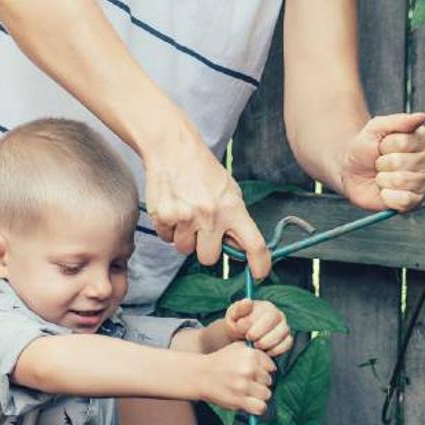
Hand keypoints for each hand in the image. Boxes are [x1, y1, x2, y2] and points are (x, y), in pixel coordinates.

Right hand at [144, 126, 271, 277]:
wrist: (173, 150)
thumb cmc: (204, 172)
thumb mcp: (230, 191)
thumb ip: (236, 219)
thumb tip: (238, 248)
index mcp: (233, 209)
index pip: (255, 244)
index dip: (260, 264)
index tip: (259, 274)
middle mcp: (210, 216)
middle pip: (209, 258)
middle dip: (206, 249)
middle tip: (203, 230)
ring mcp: (185, 218)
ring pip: (185, 250)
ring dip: (186, 238)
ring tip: (187, 214)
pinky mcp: (164, 217)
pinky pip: (167, 238)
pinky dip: (170, 229)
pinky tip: (174, 208)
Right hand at [198, 345, 275, 415]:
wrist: (200, 375)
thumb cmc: (220, 362)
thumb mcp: (238, 348)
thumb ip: (256, 352)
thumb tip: (273, 366)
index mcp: (250, 354)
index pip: (271, 367)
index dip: (263, 371)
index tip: (254, 372)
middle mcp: (248, 369)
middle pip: (269, 381)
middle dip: (260, 383)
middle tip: (248, 383)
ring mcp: (243, 385)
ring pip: (266, 394)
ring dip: (258, 395)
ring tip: (248, 392)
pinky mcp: (238, 400)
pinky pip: (260, 407)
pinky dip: (258, 407)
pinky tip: (250, 403)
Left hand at [221, 299, 291, 356]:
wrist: (237, 339)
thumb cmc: (236, 325)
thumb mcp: (232, 316)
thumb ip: (239, 309)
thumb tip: (248, 301)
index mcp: (267, 307)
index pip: (269, 314)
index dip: (257, 324)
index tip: (244, 332)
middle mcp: (278, 316)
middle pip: (279, 323)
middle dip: (263, 334)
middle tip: (249, 339)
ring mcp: (283, 328)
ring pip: (285, 334)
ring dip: (268, 343)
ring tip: (255, 346)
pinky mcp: (286, 340)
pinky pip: (286, 344)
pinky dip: (276, 350)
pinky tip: (264, 352)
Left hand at [340, 111, 424, 211]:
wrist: (352, 171)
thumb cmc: (367, 147)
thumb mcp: (376, 127)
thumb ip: (398, 121)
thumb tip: (421, 116)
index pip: (403, 143)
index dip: (385, 145)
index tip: (383, 146)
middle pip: (400, 163)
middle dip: (382, 163)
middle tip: (381, 163)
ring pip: (401, 181)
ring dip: (383, 179)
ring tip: (383, 176)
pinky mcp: (416, 201)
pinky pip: (404, 201)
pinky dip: (387, 196)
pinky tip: (386, 190)